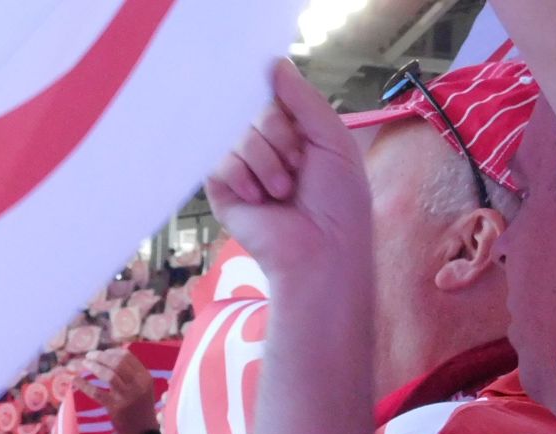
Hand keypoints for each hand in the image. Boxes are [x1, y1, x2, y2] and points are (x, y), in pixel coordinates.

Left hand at [80, 348, 159, 433]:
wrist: (142, 432)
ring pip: (109, 375)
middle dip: (100, 356)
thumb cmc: (140, 407)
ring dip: (94, 366)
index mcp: (144, 377)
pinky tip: (76, 380)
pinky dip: (84, 385)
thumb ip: (130, 373)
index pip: (127, 356)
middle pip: (117, 363)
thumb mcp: (142, 387)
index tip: (101, 353)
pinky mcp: (115, 408)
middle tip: (89, 356)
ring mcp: (127, 397)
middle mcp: (137, 385)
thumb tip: (108, 356)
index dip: (111, 351)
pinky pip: (97, 393)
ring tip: (84, 364)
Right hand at [203, 61, 370, 287]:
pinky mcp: (222, 192)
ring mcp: (243, 170)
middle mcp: (266, 148)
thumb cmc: (338, 200)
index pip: (273, 97)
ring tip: (281, 191)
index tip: (300, 136)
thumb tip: (274, 64)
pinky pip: (217, 162)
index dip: (282, 109)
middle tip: (296, 167)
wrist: (320, 248)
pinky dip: (241, 176)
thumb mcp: (331, 138)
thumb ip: (303, 99)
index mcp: (294, 133)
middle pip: (253, 111)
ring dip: (263, 161)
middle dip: (277, 136)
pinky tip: (258, 198)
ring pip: (235, 135)